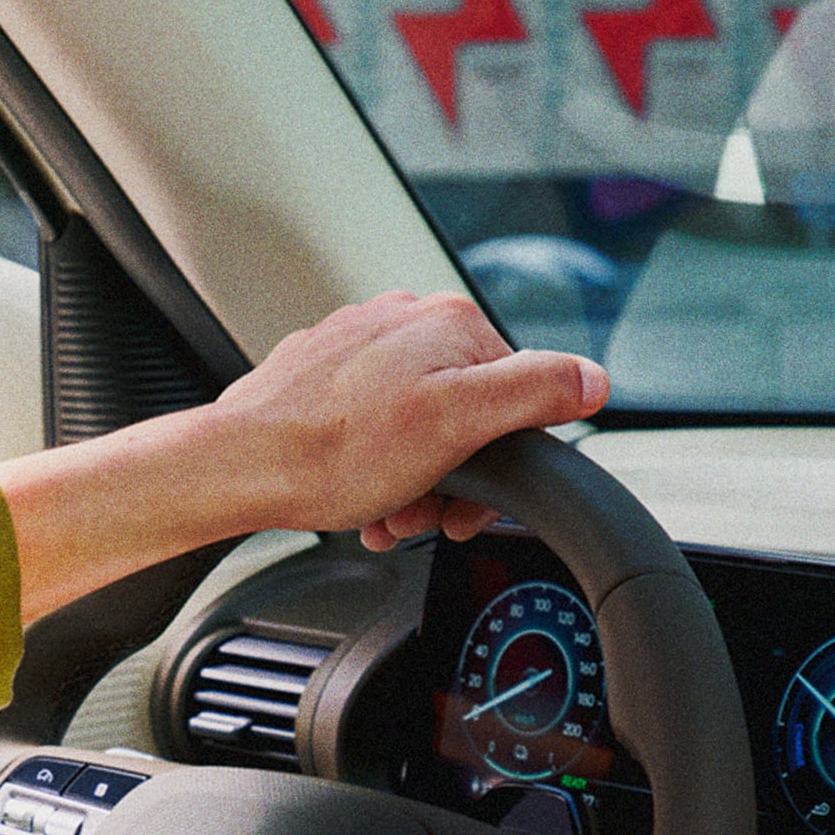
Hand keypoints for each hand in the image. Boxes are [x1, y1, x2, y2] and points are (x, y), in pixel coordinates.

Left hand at [202, 291, 608, 551]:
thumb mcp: (460, 424)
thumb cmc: (337, 450)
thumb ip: (536, 393)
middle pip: (465, 414)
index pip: (517, 398)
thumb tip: (592, 379)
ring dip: (412, 483)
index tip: (470, 505)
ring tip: (385, 511)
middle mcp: (405, 320)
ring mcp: (360, 343)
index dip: (501, 465)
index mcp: (450, 324)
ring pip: (417, 425)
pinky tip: (359, 498)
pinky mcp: (323, 372)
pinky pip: (371, 426)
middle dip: (451, 478)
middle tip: (422, 514)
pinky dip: (374, 468)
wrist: (242, 465)